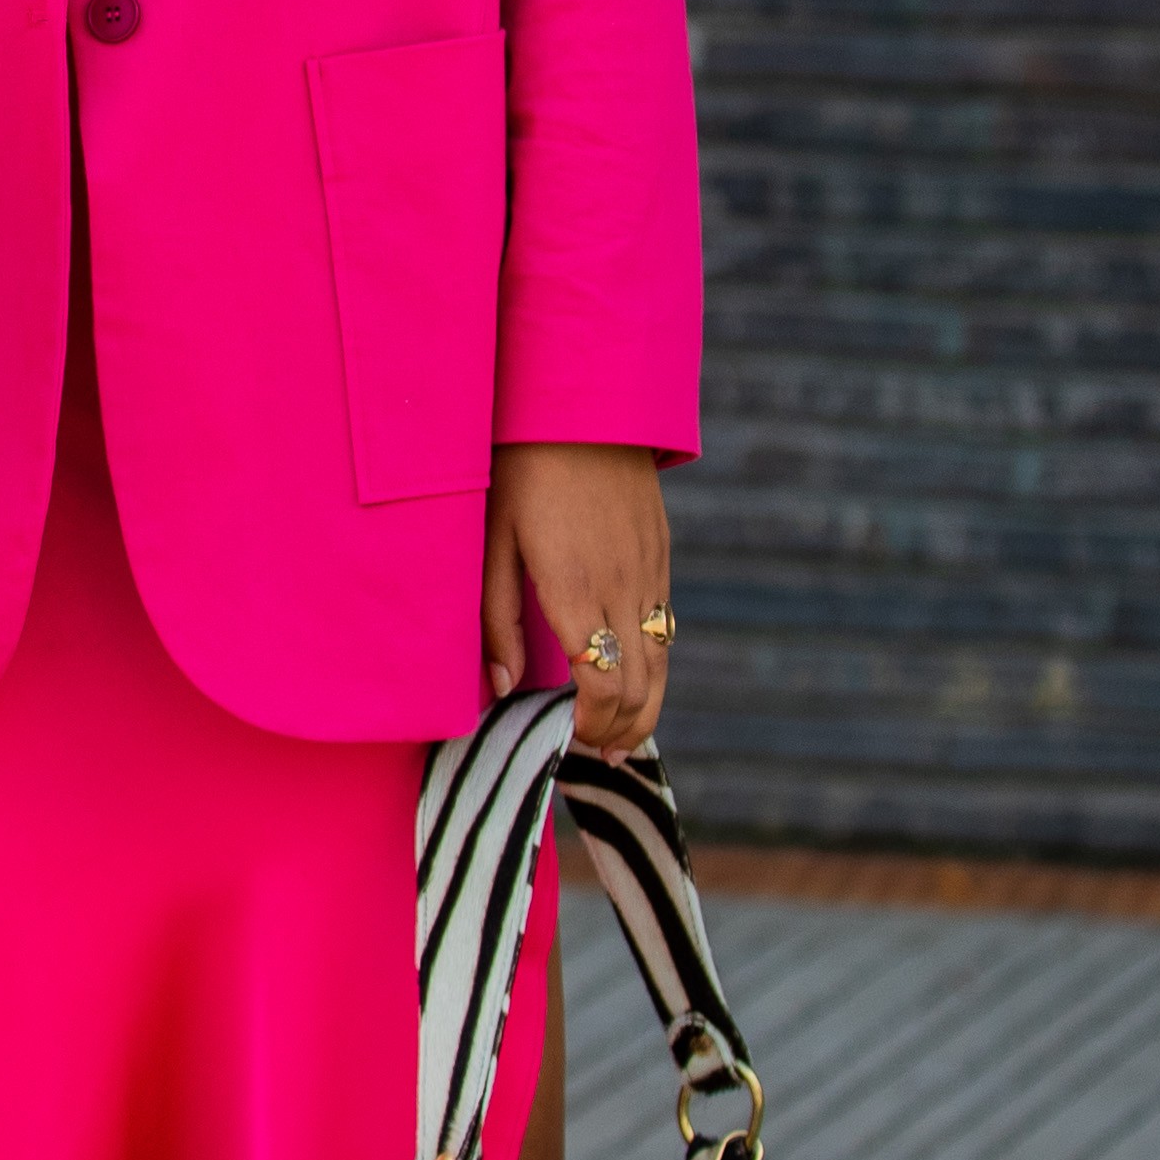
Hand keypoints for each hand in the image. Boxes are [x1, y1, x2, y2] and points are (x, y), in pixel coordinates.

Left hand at [483, 441, 672, 758]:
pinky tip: (633, 674)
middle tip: (597, 753)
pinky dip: (654, 663)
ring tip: (622, 737)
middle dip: (622, 731)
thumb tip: (501, 689)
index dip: (592, 726)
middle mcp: (624, 589)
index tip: (568, 739)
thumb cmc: (519, 474)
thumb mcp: (492, 545)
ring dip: (647, 707)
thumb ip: (495, 622)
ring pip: (663, 661)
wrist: (580, 406)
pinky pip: (667, 624)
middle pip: (641, 687)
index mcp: (577, 593)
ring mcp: (650, 571)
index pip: (603, 688)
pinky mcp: (661, 553)